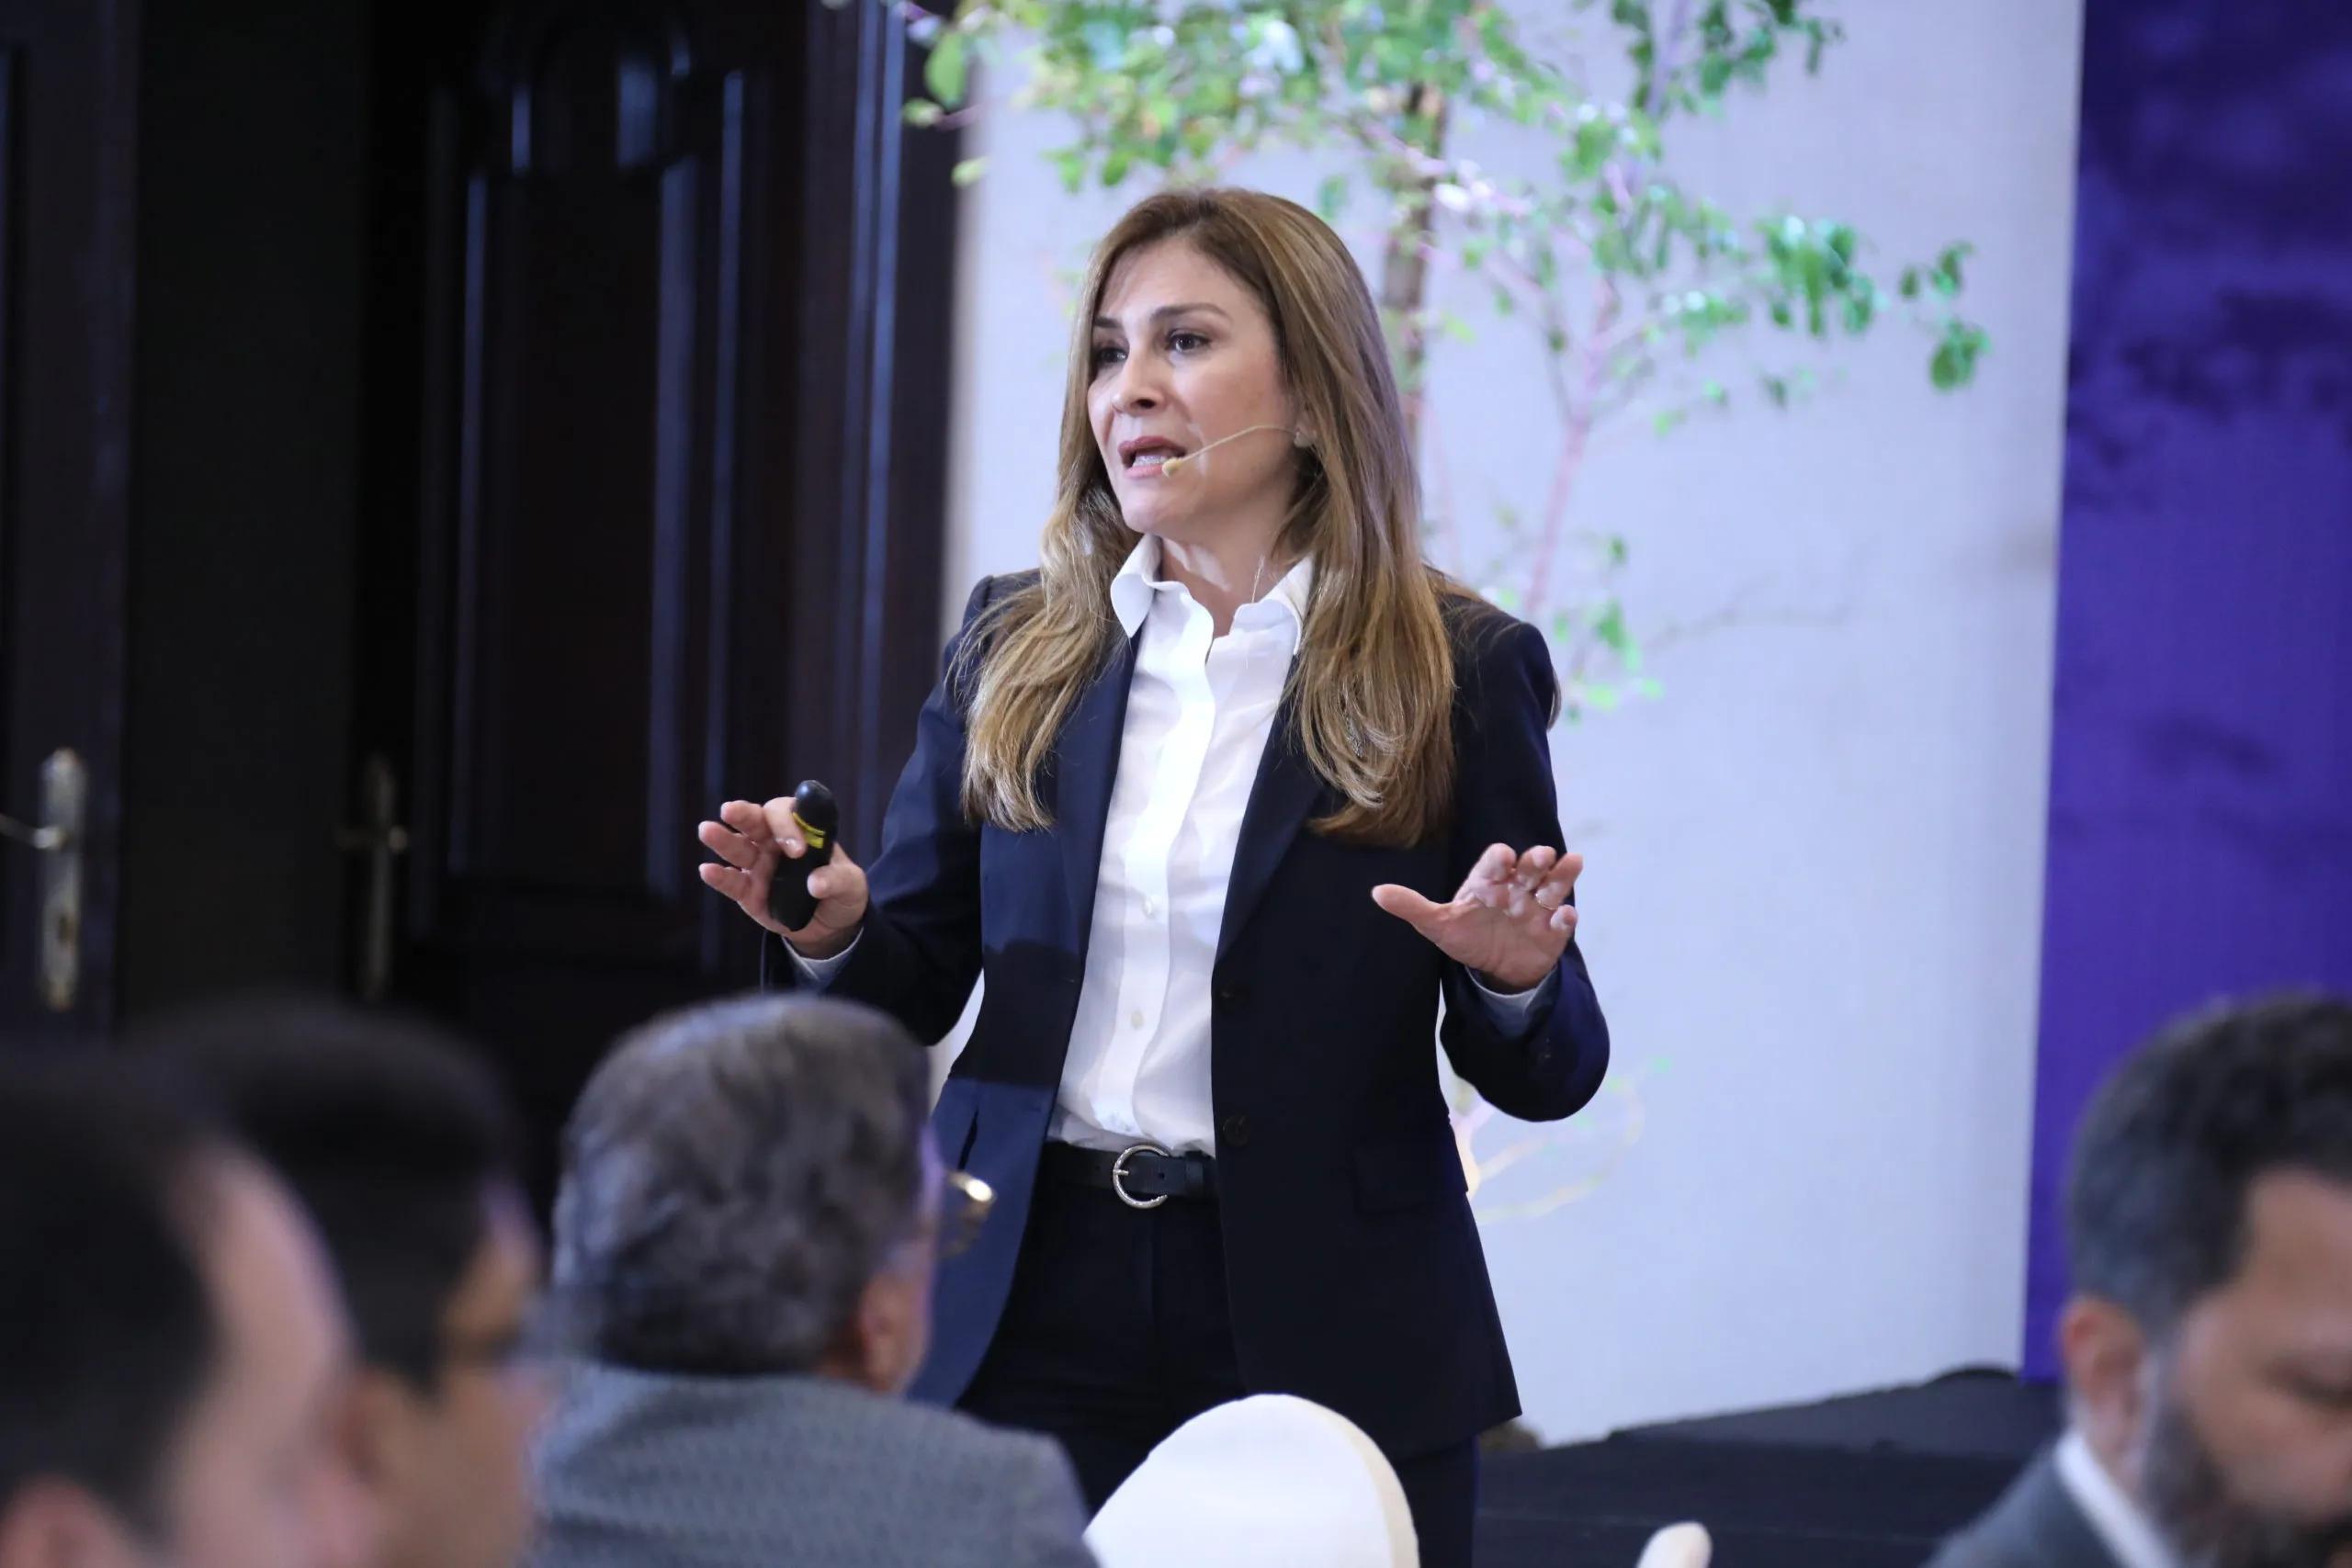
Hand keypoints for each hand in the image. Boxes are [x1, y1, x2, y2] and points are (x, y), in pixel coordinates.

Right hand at [697, 797, 868, 957]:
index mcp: (801, 832)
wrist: (831, 926)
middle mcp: (774, 843)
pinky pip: (732, 882)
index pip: (788, 814)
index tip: (796, 849)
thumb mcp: (851, 885)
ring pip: (738, 847)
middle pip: (756, 821)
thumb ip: (837, 880)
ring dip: (722, 839)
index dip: (788, 825)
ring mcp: (758, 866)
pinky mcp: (748, 892)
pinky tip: (707, 870)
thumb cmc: (841, 893)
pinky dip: (719, 876)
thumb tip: (816, 883)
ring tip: (706, 829)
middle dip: (743, 814)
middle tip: (729, 810)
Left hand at [1371, 844, 1580, 993]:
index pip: (1493, 865)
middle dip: (1534, 861)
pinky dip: (1566, 918)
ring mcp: (1537, 908)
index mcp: (1488, 882)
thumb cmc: (1467, 934)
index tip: (1503, 855)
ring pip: (1553, 886)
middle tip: (1542, 855)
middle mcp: (1516, 888)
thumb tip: (1376, 893)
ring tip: (1573, 862)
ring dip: (1562, 876)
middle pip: (1527, 870)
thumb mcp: (1437, 924)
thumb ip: (1411, 907)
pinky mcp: (1553, 930)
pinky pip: (1562, 921)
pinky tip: (1567, 915)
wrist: (1496, 966)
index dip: (1498, 860)